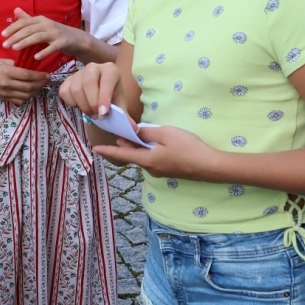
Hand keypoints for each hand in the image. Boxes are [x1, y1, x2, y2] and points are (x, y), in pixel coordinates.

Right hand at [0, 58, 49, 103]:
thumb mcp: (3, 61)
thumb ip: (17, 65)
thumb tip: (31, 66)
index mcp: (7, 72)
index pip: (27, 75)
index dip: (39, 76)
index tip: (47, 74)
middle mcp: (6, 84)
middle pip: (29, 87)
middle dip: (41, 84)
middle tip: (47, 80)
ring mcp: (5, 93)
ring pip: (26, 95)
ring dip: (36, 91)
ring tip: (41, 85)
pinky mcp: (4, 98)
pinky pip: (20, 100)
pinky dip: (28, 97)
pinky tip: (31, 91)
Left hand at [2, 7, 84, 60]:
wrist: (78, 39)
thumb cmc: (57, 33)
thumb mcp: (42, 25)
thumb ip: (29, 20)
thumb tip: (15, 10)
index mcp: (41, 20)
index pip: (24, 22)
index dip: (13, 27)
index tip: (2, 35)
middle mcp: (47, 24)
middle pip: (28, 29)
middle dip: (15, 36)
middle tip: (4, 45)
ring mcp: (55, 33)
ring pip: (37, 37)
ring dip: (25, 42)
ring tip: (15, 48)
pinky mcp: (62, 42)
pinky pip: (52, 47)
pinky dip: (43, 52)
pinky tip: (35, 57)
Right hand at [59, 61, 125, 115]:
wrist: (100, 93)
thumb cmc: (111, 98)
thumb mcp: (120, 105)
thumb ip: (125, 117)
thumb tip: (133, 129)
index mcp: (110, 70)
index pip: (106, 80)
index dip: (104, 97)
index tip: (103, 113)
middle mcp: (93, 67)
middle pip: (88, 82)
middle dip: (92, 103)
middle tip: (97, 115)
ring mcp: (78, 73)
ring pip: (76, 89)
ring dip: (83, 105)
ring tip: (91, 113)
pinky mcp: (67, 80)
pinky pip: (65, 92)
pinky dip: (72, 103)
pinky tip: (80, 106)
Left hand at [94, 125, 218, 180]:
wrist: (209, 166)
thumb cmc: (188, 148)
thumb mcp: (166, 134)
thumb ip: (148, 133)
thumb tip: (135, 133)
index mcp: (147, 160)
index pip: (122, 155)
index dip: (108, 151)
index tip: (95, 149)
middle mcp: (150, 169)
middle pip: (132, 156)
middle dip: (123, 146)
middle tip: (116, 133)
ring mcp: (159, 171)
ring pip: (142, 157)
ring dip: (136, 147)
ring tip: (132, 135)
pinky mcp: (168, 170)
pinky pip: (151, 159)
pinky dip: (147, 150)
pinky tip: (152, 142)